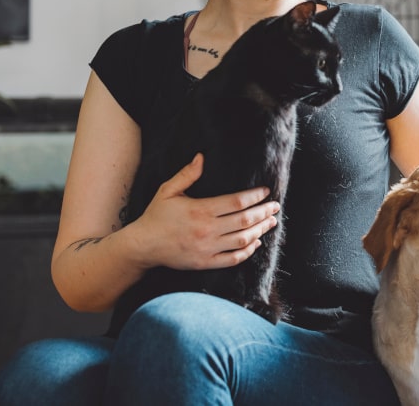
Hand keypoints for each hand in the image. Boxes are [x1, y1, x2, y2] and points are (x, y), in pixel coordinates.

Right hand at [130, 153, 280, 270]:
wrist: (143, 246)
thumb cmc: (156, 216)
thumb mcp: (168, 191)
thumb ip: (186, 174)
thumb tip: (201, 157)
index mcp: (201, 210)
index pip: (237, 202)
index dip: (255, 196)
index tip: (266, 191)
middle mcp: (207, 230)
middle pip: (245, 220)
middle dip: (264, 212)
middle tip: (275, 206)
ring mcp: (207, 248)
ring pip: (242, 240)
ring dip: (260, 230)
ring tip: (271, 222)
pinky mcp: (205, 262)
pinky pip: (232, 258)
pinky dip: (247, 251)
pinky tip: (255, 243)